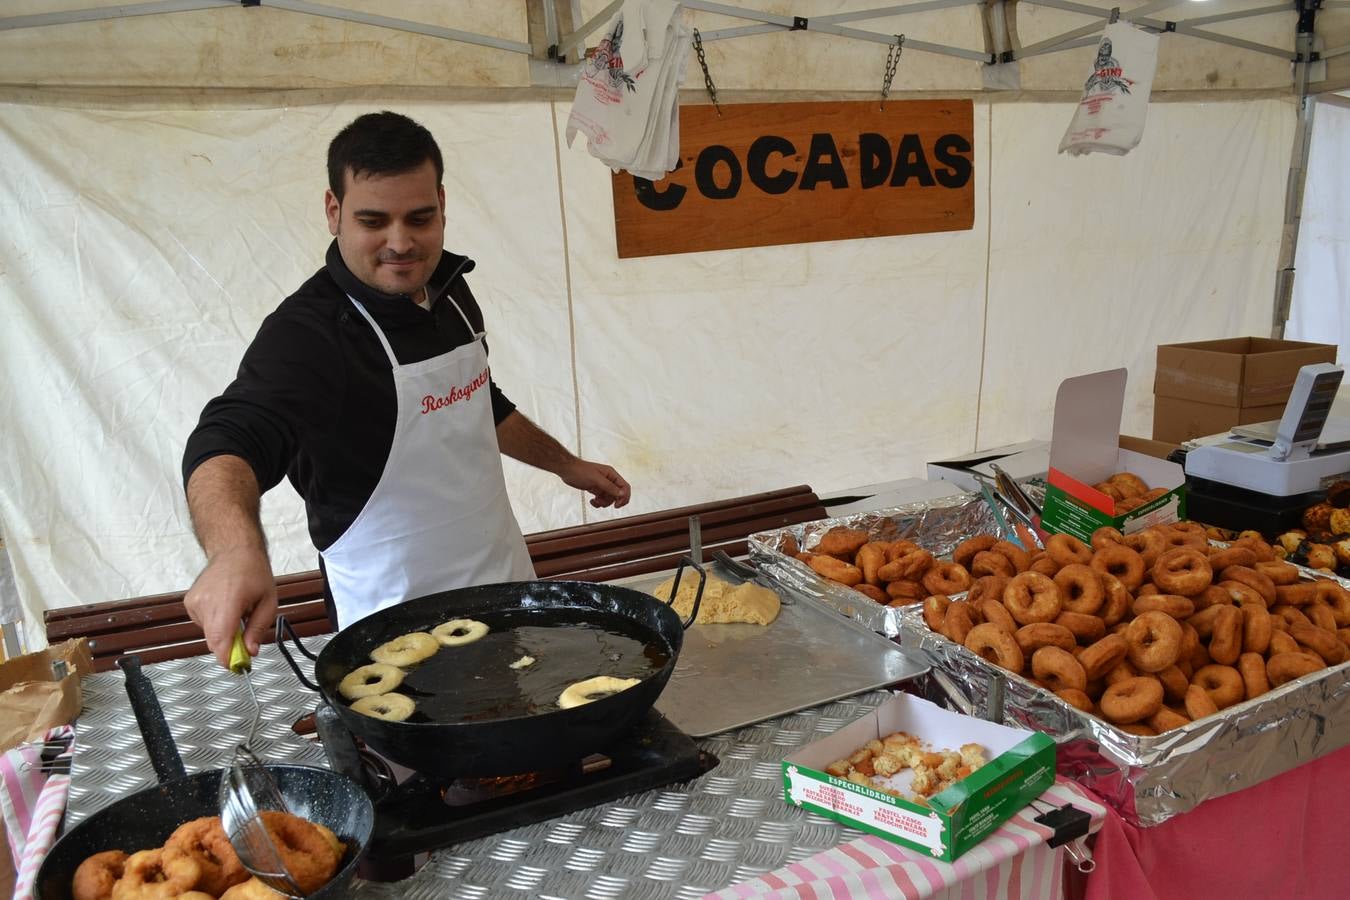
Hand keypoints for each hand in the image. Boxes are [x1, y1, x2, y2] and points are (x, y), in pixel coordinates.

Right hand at [183, 546, 277, 668]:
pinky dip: (214, 623)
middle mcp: (206, 601)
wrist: (233, 550)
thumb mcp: (268, 601)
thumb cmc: (253, 572)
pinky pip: (203, 624)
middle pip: (213, 641)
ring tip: (235, 612)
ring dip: (223, 632)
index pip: (220, 638)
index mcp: (228, 600)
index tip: (236, 667)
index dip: (226, 657)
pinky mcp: (189, 603)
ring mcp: (194, 602)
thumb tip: (250, 651)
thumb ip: (258, 628)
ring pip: (208, 634)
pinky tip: (223, 607)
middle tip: (245, 642)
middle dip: (229, 648)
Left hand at [559, 460, 630, 508]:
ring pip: (609, 498)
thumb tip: (622, 493)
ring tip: (595, 501)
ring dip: (603, 502)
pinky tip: (592, 501)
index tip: (617, 505)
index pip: (625, 487)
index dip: (624, 497)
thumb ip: (610, 487)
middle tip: (603, 504)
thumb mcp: (596, 479)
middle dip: (612, 501)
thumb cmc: (580, 471)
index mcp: (611, 474)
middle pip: (618, 494)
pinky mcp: (595, 489)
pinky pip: (602, 498)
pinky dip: (598, 502)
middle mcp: (608, 479)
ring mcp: (602, 485)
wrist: (567, 470)